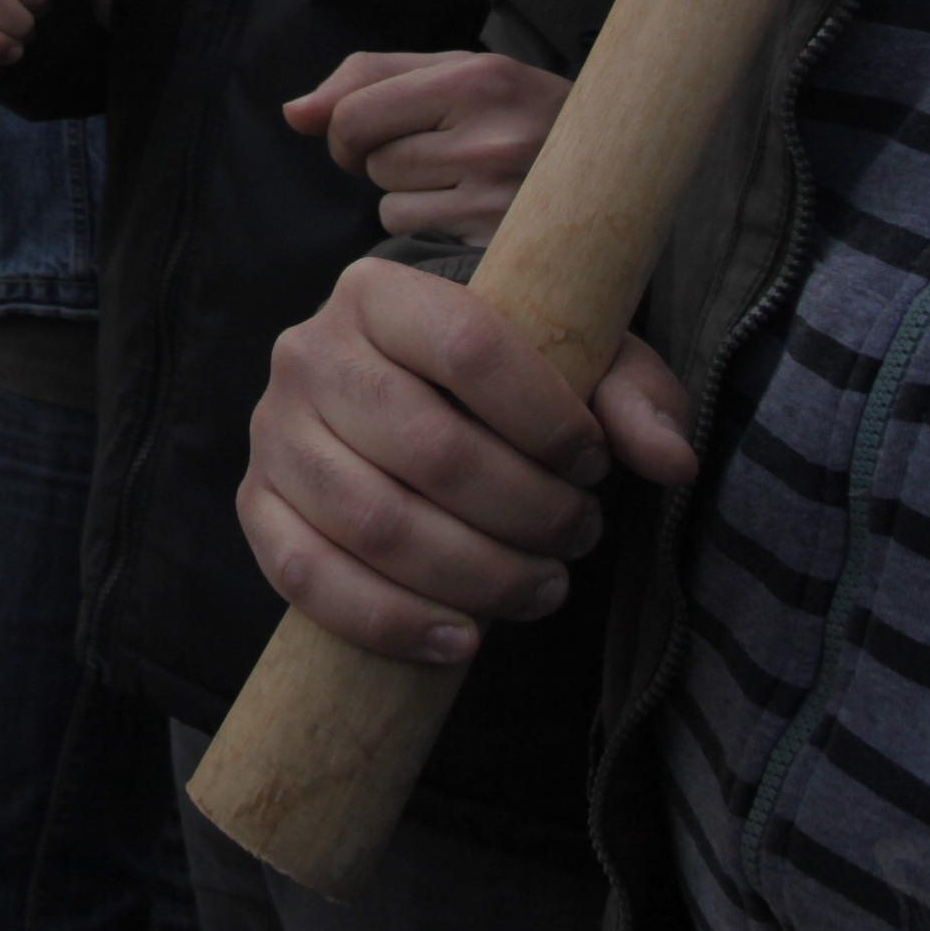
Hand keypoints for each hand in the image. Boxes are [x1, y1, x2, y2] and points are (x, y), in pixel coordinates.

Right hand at [236, 257, 697, 663]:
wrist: (399, 400)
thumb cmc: (497, 383)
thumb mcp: (571, 362)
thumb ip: (632, 396)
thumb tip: (673, 459)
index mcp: (378, 292)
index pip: (466, 345)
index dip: (546, 417)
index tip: (594, 463)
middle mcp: (310, 352)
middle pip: (428, 448)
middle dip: (527, 512)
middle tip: (580, 535)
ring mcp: (275, 433)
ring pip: (376, 524)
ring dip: (478, 576)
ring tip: (542, 587)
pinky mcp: (256, 506)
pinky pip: (308, 578)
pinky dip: (392, 620)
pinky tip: (463, 638)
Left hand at [284, 51, 569, 245]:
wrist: (619, 165)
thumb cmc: (517, 114)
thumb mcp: (456, 73)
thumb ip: (367, 79)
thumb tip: (292, 114)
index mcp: (481, 77)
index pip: (354, 113)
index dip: (345, 132)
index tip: (368, 136)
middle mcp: (495, 136)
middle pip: (373, 162)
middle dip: (390, 162)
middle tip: (445, 156)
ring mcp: (502, 199)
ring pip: (391, 205)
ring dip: (412, 198)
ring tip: (468, 185)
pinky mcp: (502, 247)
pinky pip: (417, 237)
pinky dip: (430, 230)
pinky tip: (474, 217)